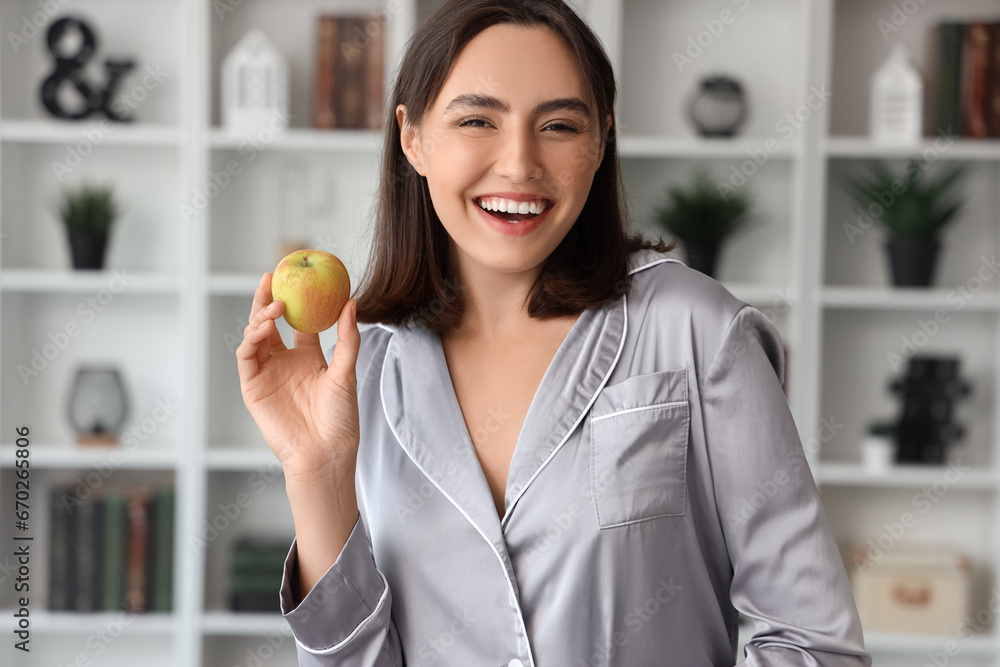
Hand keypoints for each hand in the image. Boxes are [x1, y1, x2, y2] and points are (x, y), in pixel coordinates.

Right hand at [236, 272, 361, 483]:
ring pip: (255, 336)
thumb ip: (347, 338)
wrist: (325, 453)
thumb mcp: (346, 372)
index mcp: (308, 358)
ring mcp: (267, 374)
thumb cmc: (340, 418)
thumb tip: (352, 303)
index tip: (296, 277)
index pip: (297, 322)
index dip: (295, 299)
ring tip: (274, 306)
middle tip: (271, 278)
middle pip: (270, 324)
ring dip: (260, 317)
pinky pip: (246, 357)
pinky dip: (250, 339)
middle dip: (267, 299)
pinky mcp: (252, 388)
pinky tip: (263, 327)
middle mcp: (284, 363)